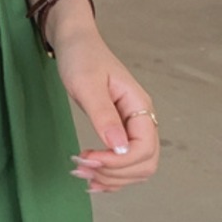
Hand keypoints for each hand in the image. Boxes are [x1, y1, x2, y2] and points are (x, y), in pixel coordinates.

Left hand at [50, 12, 159, 195]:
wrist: (75, 44)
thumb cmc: (82, 58)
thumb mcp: (87, 84)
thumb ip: (103, 115)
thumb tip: (120, 148)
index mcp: (139, 106)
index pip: (145, 148)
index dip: (119, 161)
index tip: (88, 157)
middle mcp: (141, 120)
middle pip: (146, 163)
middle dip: (115, 173)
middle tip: (81, 167)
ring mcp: (131, 127)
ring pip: (137, 167)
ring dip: (112, 178)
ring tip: (81, 173)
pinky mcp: (119, 131)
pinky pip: (125, 163)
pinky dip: (110, 176)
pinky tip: (91, 177)